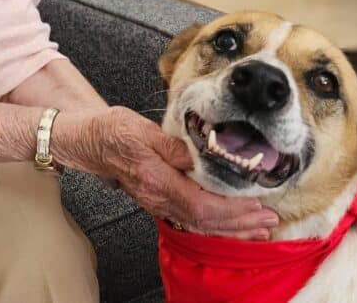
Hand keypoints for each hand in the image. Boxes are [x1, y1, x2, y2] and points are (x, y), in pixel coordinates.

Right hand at [52, 106, 277, 239]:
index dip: (230, 209)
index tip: (255, 203)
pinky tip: (230, 224)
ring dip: (232, 227)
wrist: (88, 141)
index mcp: (156, 180)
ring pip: (201, 224)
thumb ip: (173, 146)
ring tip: (258, 226)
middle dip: (239, 223)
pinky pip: (193, 219)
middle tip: (268, 219)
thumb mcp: (142, 129)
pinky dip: (217, 224)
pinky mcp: (160, 200)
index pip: (200, 205)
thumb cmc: (112, 131)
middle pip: (205, 220)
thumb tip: (202, 156)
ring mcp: (158, 202)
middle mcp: (158, 198)